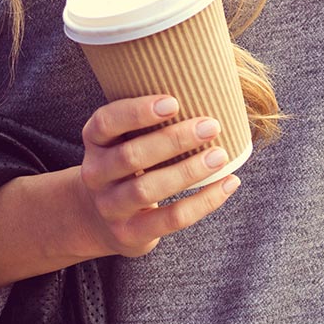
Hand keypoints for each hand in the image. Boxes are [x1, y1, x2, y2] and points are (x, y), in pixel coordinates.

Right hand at [69, 94, 241, 258]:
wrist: (99, 219)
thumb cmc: (126, 165)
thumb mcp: (122, 139)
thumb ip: (147, 120)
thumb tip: (204, 89)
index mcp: (94, 141)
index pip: (106, 122)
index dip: (136, 112)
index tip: (174, 102)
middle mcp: (96, 174)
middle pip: (131, 156)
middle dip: (173, 140)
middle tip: (210, 125)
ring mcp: (110, 207)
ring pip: (148, 189)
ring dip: (189, 171)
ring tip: (220, 155)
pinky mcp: (130, 234)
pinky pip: (170, 219)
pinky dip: (203, 202)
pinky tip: (228, 184)